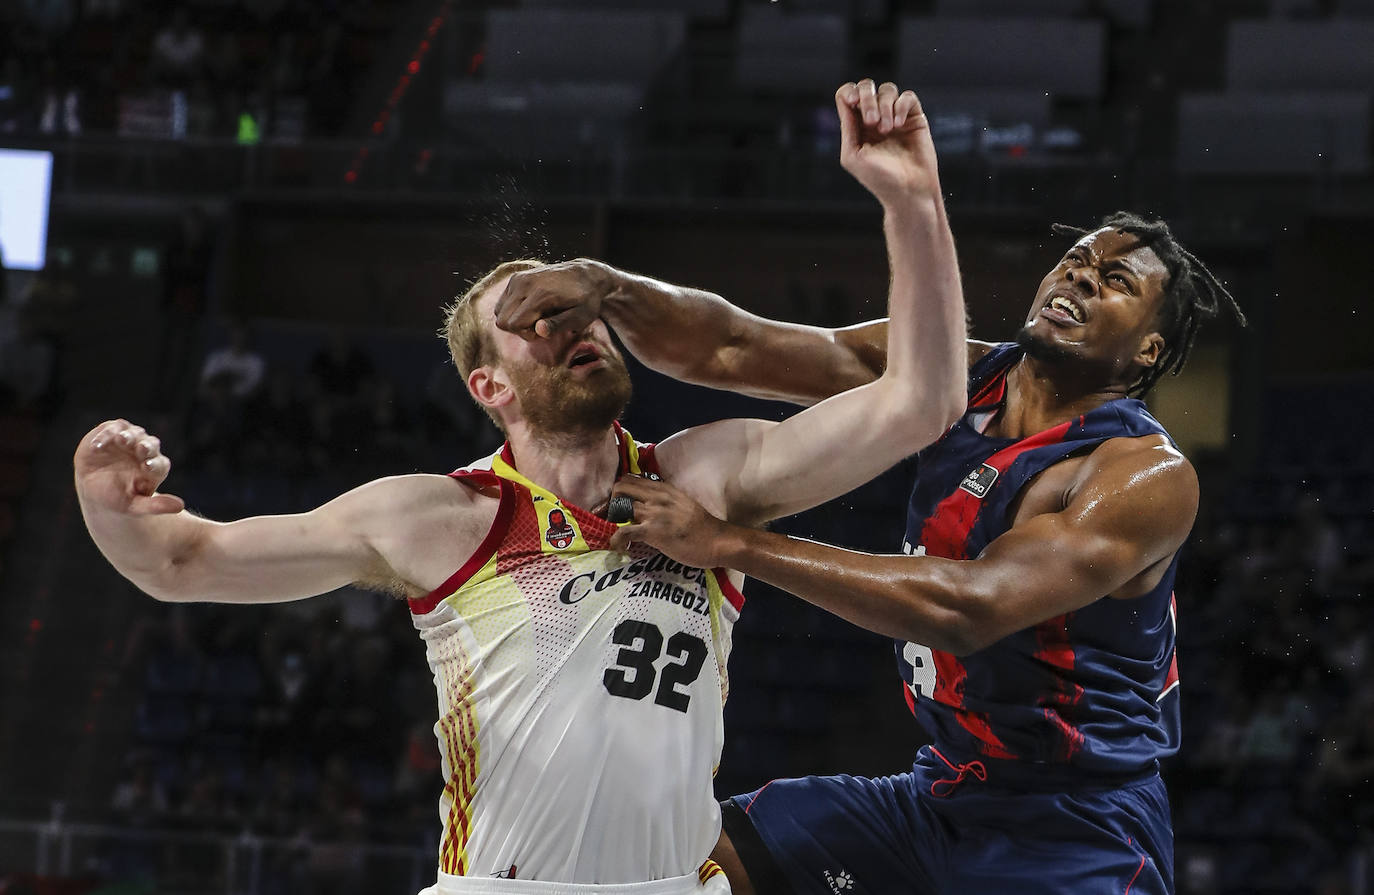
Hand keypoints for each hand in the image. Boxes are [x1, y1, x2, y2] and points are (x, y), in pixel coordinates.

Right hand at [74, 420, 184, 515]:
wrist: (93, 489)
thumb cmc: (118, 498)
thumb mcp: (135, 506)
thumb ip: (155, 506)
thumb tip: (180, 507)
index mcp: (155, 468)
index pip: (160, 465)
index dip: (155, 465)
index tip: (148, 468)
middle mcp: (146, 451)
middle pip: (151, 445)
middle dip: (147, 446)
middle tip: (141, 448)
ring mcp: (129, 439)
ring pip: (133, 433)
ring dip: (129, 436)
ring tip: (122, 439)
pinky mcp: (111, 432)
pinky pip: (110, 430)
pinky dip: (104, 436)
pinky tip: (97, 446)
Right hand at [494, 258, 617, 340]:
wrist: (586, 275)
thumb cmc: (585, 300)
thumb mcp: (579, 317)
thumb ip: (558, 325)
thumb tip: (537, 330)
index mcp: (540, 294)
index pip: (513, 324)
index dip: (527, 334)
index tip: (545, 330)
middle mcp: (524, 283)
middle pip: (502, 320)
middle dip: (519, 329)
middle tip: (541, 324)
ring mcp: (518, 278)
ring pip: (499, 312)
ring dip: (515, 320)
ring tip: (537, 316)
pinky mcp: (516, 278)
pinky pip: (503, 303)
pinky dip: (514, 310)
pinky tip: (532, 308)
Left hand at [607, 476, 732, 569]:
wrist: (717, 541)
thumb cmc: (702, 527)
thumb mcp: (682, 504)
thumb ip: (665, 501)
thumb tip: (649, 507)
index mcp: (664, 489)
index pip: (632, 478)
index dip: (621, 491)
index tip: (619, 505)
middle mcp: (657, 496)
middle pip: (621, 487)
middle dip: (612, 502)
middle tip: (614, 518)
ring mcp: (654, 512)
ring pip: (620, 507)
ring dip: (612, 521)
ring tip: (617, 534)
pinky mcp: (653, 531)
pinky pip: (624, 532)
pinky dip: (616, 540)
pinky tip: (619, 547)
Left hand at [834, 79, 938, 205]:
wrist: (908, 192)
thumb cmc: (879, 179)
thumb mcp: (853, 155)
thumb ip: (848, 127)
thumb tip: (846, 100)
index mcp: (856, 126)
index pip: (848, 95)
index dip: (850, 93)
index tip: (854, 104)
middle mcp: (875, 118)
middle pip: (866, 87)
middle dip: (867, 98)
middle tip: (871, 122)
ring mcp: (895, 116)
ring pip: (888, 90)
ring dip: (885, 106)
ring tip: (888, 129)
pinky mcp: (914, 117)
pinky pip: (907, 97)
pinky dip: (901, 106)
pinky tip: (898, 124)